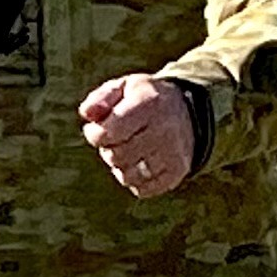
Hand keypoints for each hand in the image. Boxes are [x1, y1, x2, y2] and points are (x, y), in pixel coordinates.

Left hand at [81, 73, 197, 197]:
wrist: (189, 112)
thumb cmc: (145, 100)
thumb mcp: (124, 87)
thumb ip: (100, 98)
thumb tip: (87, 114)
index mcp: (149, 104)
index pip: (109, 132)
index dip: (95, 134)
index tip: (96, 128)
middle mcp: (164, 130)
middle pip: (116, 156)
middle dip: (108, 149)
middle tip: (116, 138)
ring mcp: (173, 154)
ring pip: (127, 176)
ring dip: (120, 166)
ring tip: (128, 149)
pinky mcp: (176, 173)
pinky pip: (141, 189)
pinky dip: (134, 180)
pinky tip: (139, 162)